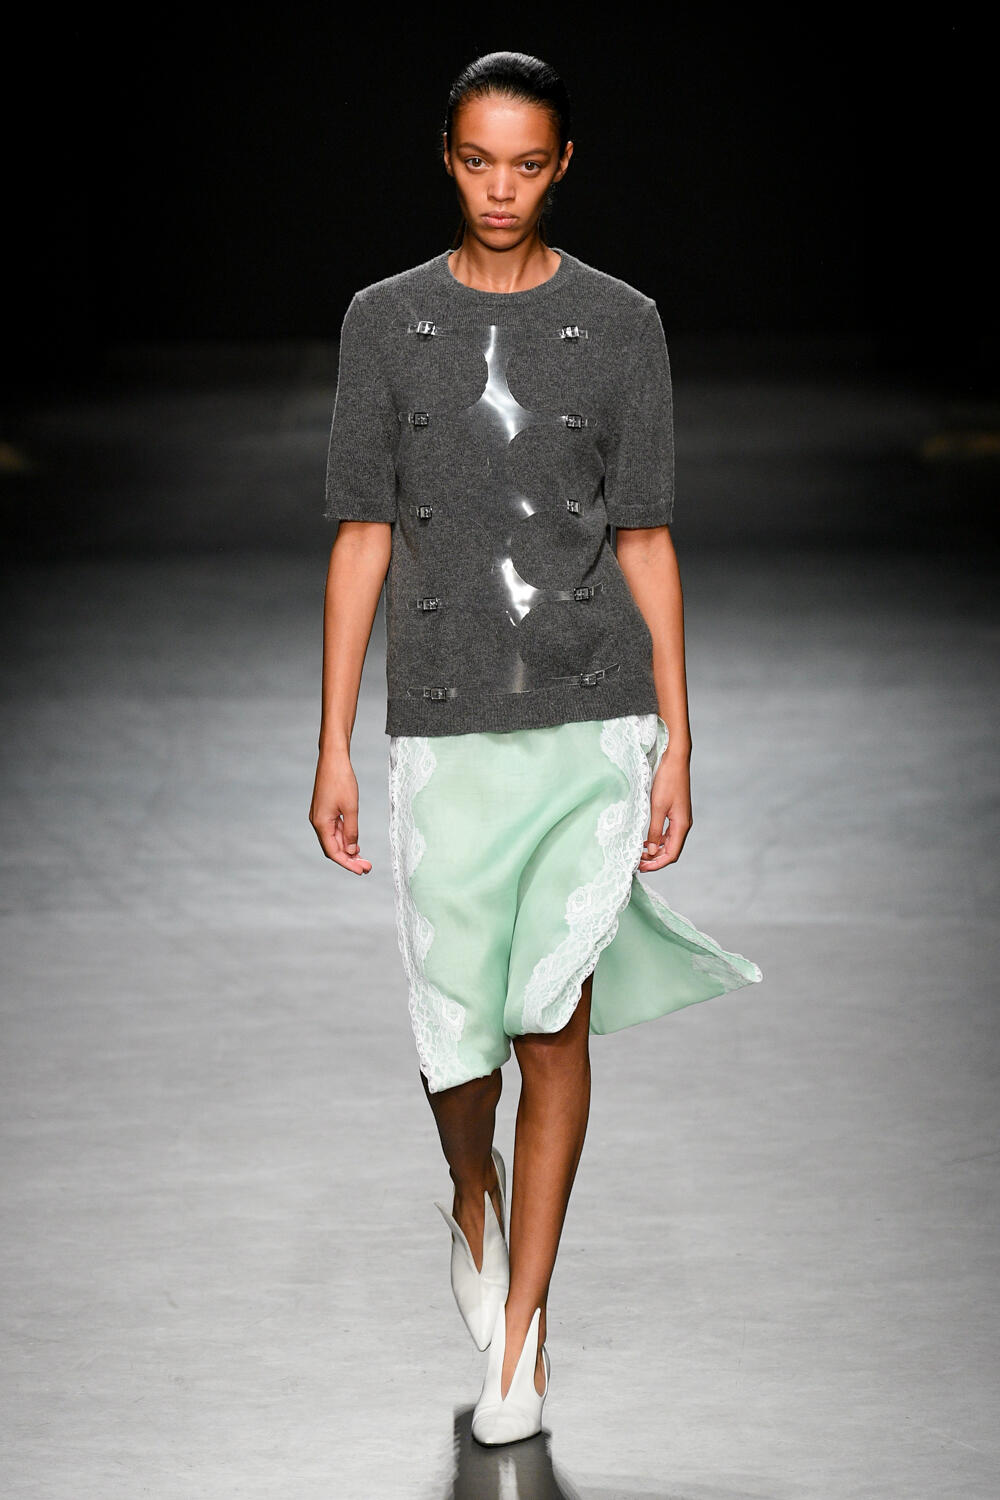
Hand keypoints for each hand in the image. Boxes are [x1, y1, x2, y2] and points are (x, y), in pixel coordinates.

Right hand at [309, 751, 372, 874]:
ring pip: (334, 839)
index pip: (333, 852)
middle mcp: (317, 822)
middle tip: (367, 867)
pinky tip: (355, 843)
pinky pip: (334, 830)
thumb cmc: (341, 780)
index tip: (362, 871)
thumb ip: (351, 831)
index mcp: (321, 823)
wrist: (333, 758)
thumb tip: (351, 851)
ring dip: (348, 850)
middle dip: (349, 859)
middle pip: (333, 848)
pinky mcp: (325, 810)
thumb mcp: (351, 808)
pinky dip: (345, 838)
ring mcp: (320, 816)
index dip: (347, 864)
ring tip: (363, 858)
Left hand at [638, 754, 691, 870]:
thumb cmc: (667, 781)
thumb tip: (652, 851)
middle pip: (671, 850)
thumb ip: (655, 831)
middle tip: (637, 864)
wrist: (675, 760)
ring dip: (655, 850)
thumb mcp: (657, 807)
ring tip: (639, 854)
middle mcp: (683, 824)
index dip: (657, 864)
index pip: (672, 854)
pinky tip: (646, 841)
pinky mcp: (676, 812)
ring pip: (669, 842)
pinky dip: (657, 840)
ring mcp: (680, 818)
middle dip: (655, 860)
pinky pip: (668, 832)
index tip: (642, 868)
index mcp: (682, 825)